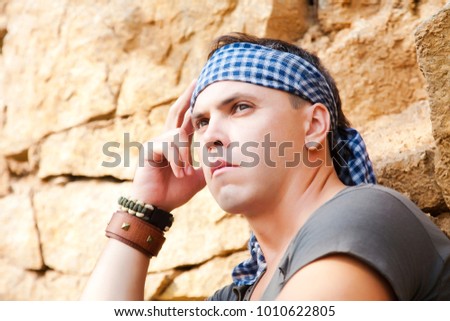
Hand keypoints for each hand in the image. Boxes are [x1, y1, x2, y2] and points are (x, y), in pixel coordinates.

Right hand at [130, 81, 205, 210]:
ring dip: (186, 154)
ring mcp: (155, 143)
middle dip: (187, 96)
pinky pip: (168, 145)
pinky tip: (179, 172)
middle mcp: (164, 138)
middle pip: (176, 111)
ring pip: (178, 134)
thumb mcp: (198, 176)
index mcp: (176, 143)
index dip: (194, 104)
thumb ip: (207, 164)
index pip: (186, 118)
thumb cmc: (174, 192)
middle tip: (197, 80)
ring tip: (186, 172)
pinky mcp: (148, 150)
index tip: (203, 88)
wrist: (157, 207)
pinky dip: (177, 159)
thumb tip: (223, 159)